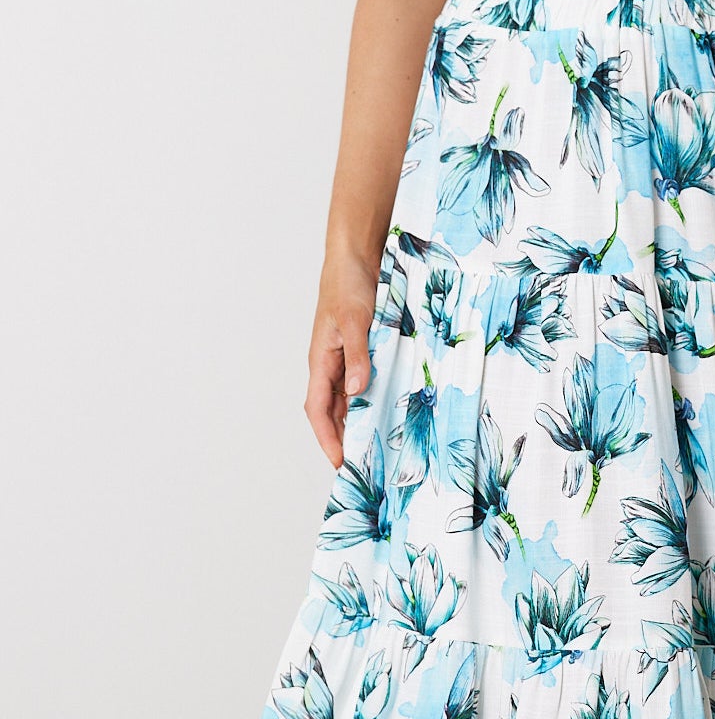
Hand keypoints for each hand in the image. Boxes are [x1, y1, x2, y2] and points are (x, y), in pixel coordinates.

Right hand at [304, 251, 380, 468]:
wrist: (357, 255)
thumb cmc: (347, 284)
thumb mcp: (354, 321)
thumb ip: (357, 355)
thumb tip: (357, 391)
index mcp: (321, 360)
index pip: (318, 409)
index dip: (327, 437)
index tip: (340, 462)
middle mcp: (332, 363)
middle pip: (334, 410)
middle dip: (345, 437)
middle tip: (364, 464)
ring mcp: (348, 355)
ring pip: (352, 396)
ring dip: (362, 418)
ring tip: (380, 444)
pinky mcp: (365, 346)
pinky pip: (367, 378)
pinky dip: (376, 394)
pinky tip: (392, 405)